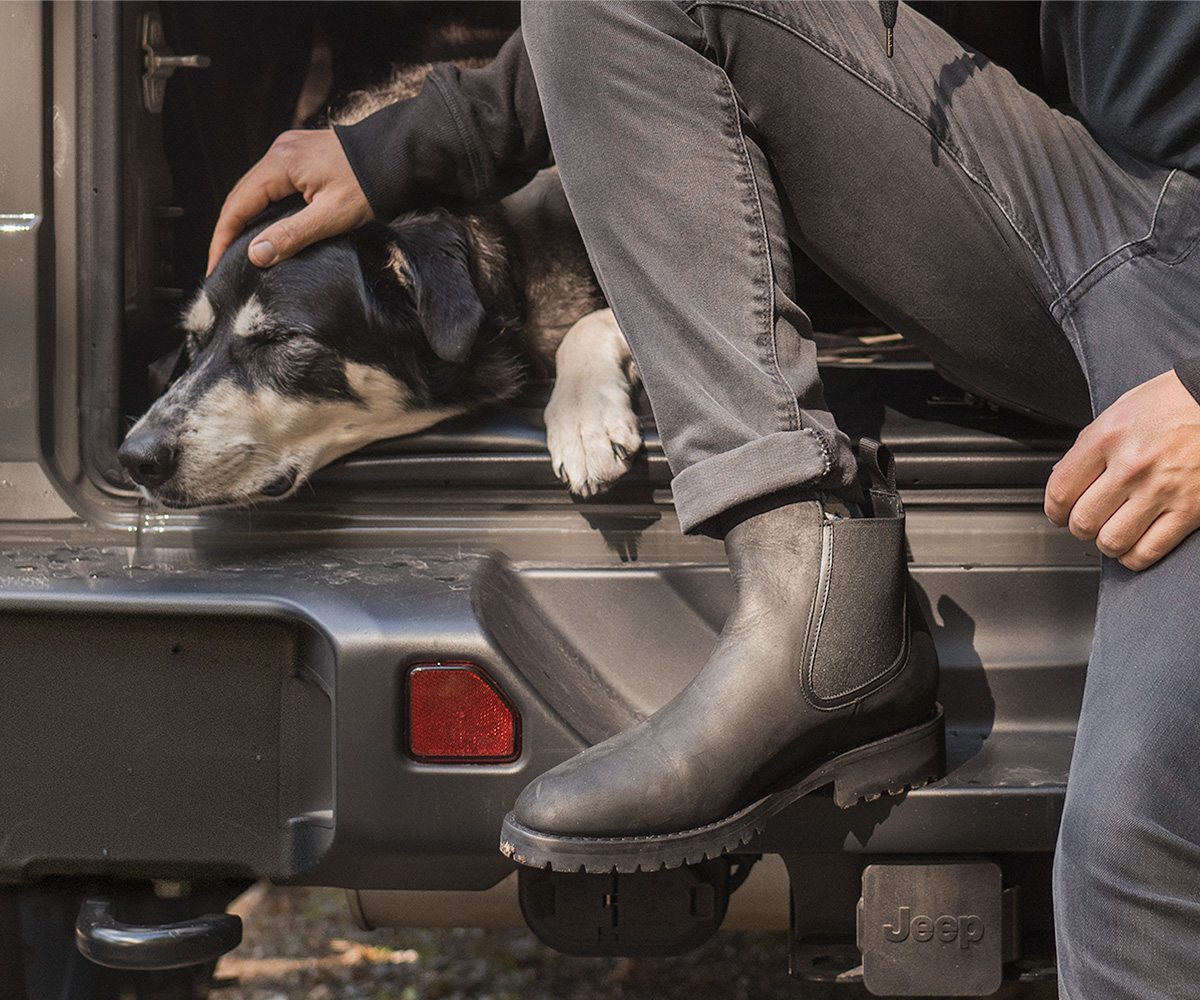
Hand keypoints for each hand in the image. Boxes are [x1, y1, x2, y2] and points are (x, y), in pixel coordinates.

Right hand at [207, 129, 373, 273]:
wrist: (400, 155)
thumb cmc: (371, 184)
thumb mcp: (331, 217)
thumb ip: (291, 235)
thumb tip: (255, 253)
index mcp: (280, 163)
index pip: (237, 205)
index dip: (223, 238)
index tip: (215, 266)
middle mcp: (279, 151)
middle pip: (242, 195)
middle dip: (230, 230)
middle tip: (223, 263)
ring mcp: (290, 150)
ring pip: (257, 189)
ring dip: (246, 218)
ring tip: (240, 249)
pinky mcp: (302, 155)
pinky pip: (273, 183)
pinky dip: (264, 206)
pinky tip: (266, 225)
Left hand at [1045, 370, 1199, 569]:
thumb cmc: (1174, 402)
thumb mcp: (1120, 410)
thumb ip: (1089, 444)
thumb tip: (1063, 477)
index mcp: (1108, 437)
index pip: (1061, 491)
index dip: (1054, 510)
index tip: (1058, 514)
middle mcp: (1132, 465)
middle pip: (1083, 521)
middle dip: (1079, 527)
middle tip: (1088, 521)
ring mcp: (1162, 490)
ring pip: (1112, 541)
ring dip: (1106, 543)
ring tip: (1111, 531)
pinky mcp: (1190, 510)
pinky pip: (1149, 551)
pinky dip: (1134, 557)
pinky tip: (1133, 545)